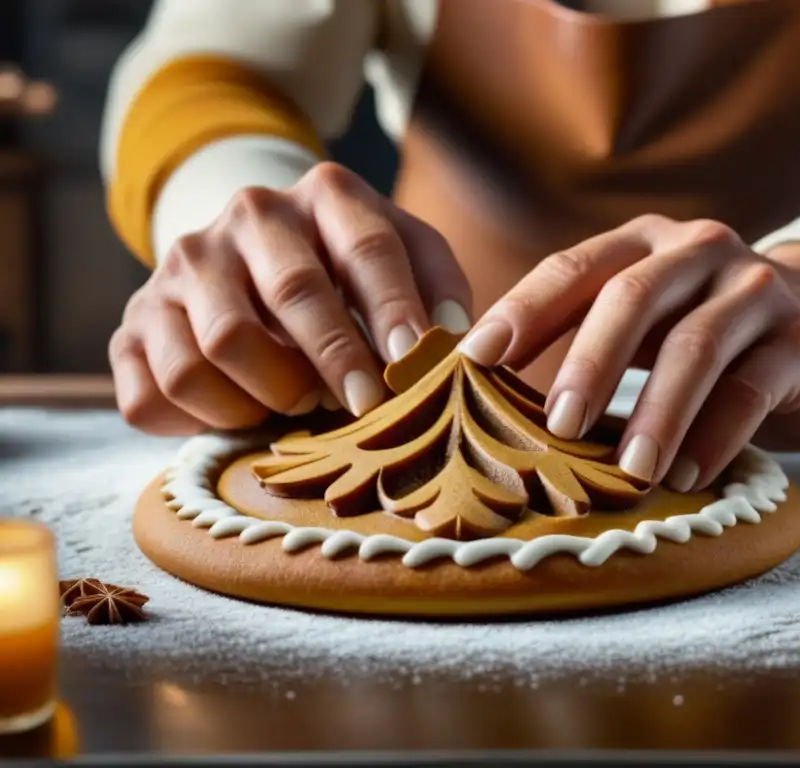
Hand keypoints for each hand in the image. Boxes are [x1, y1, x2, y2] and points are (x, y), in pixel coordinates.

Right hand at [110, 162, 471, 434]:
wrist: (250, 257)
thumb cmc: (347, 270)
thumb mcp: (404, 258)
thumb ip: (438, 287)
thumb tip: (454, 339)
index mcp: (325, 195)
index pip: (366, 248)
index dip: (393, 310)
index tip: (413, 364)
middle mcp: (249, 216)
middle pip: (291, 293)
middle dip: (335, 359)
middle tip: (361, 405)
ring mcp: (181, 266)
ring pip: (220, 346)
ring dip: (270, 393)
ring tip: (297, 401)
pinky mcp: (134, 323)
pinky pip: (159, 391)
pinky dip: (206, 419)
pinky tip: (241, 411)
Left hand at [458, 215, 799, 490]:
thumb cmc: (706, 329)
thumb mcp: (646, 319)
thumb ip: (584, 336)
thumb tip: (490, 392)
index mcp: (642, 243)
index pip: (572, 268)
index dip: (522, 312)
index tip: (474, 360)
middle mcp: (697, 251)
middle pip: (631, 299)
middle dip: (587, 364)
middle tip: (555, 426)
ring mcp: (753, 289)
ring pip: (695, 346)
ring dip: (655, 414)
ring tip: (627, 471)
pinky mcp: (798, 340)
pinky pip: (750, 390)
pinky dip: (714, 437)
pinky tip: (687, 478)